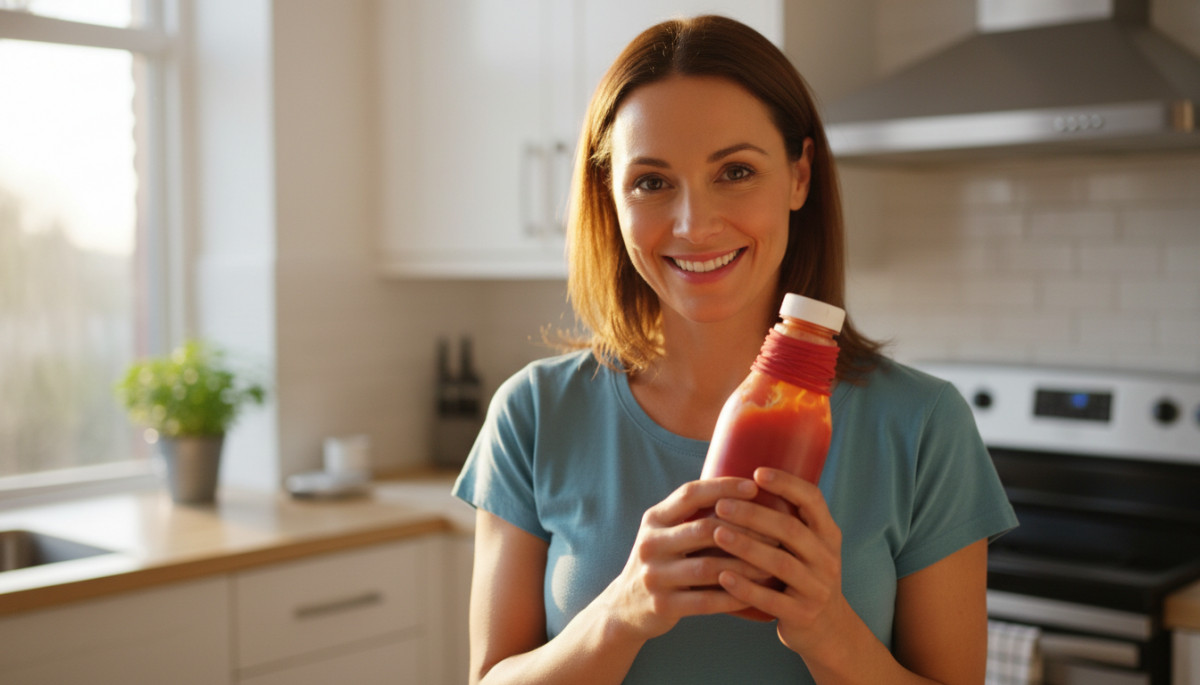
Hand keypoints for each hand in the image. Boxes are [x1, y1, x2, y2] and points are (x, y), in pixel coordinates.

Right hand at [597, 477, 769, 642]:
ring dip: (746, 565)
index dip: (722, 487)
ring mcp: (654, 576)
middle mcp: (650, 544)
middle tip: (775, 532)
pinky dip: (735, 596)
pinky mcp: (662, 605)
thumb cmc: (662, 562)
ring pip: (709, 568)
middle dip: (744, 530)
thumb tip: (746, 494)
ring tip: (772, 564)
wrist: (626, 607)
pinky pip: (707, 601)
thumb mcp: (665, 533)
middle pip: (704, 529)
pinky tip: (756, 593)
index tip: (754, 486)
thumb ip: (692, 515)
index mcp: (654, 519)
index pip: (689, 494)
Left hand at [710, 467, 850, 654]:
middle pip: (791, 530)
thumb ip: (787, 519)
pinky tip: (722, 577)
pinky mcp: (802, 615)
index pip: (813, 500)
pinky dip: (746, 587)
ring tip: (717, 534)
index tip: (757, 472)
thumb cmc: (804, 575)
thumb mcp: (809, 546)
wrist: (828, 629)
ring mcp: (817, 588)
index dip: (787, 484)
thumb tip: (738, 480)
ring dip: (747, 547)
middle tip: (721, 504)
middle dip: (754, 515)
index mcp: (828, 534)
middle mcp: (827, 558)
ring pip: (781, 563)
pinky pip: (772, 600)